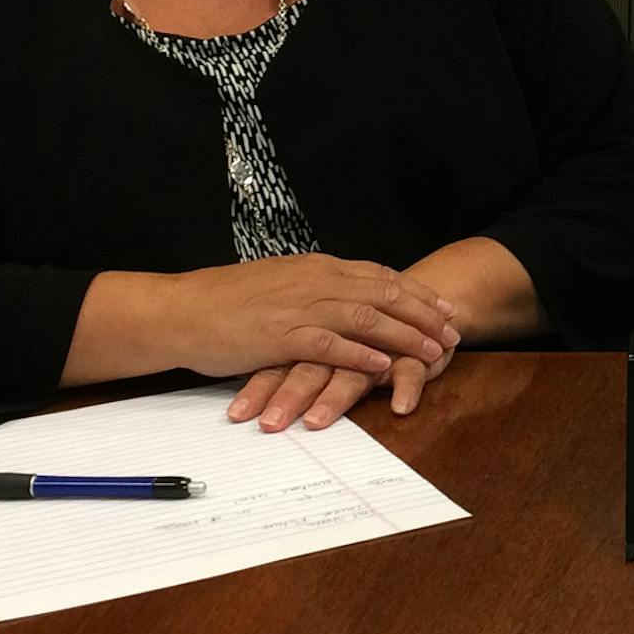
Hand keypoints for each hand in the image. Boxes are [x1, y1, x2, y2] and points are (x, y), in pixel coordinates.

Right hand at [170, 254, 458, 379]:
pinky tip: (383, 365)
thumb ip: (312, 289)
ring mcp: (298, 306)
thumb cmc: (223, 302)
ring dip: (405, 334)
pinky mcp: (280, 334)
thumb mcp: (278, 284)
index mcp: (315, 268)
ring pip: (366, 316)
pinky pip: (329, 343)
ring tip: (434, 351)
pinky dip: (360, 354)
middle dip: (423, 313)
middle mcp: (314, 281)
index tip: (443, 308)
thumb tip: (342, 296)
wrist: (180, 310)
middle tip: (454, 332)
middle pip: (383, 293)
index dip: (415, 293)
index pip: (378, 276)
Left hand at [228, 336, 458, 432]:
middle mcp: (345, 338)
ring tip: (315, 422)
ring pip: (354, 371)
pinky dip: (406, 387)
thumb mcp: (321, 336)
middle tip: (270, 424)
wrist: (420, 297)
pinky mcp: (414, 354)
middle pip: (312, 366)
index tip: (236, 414)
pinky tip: (400, 407)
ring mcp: (380, 346)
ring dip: (333, 397)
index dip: (259, 387)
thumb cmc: (367, 323)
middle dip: (290, 396)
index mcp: (317, 330)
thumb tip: (245, 395)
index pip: (281, 361)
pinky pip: (410, 371)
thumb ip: (292, 360)